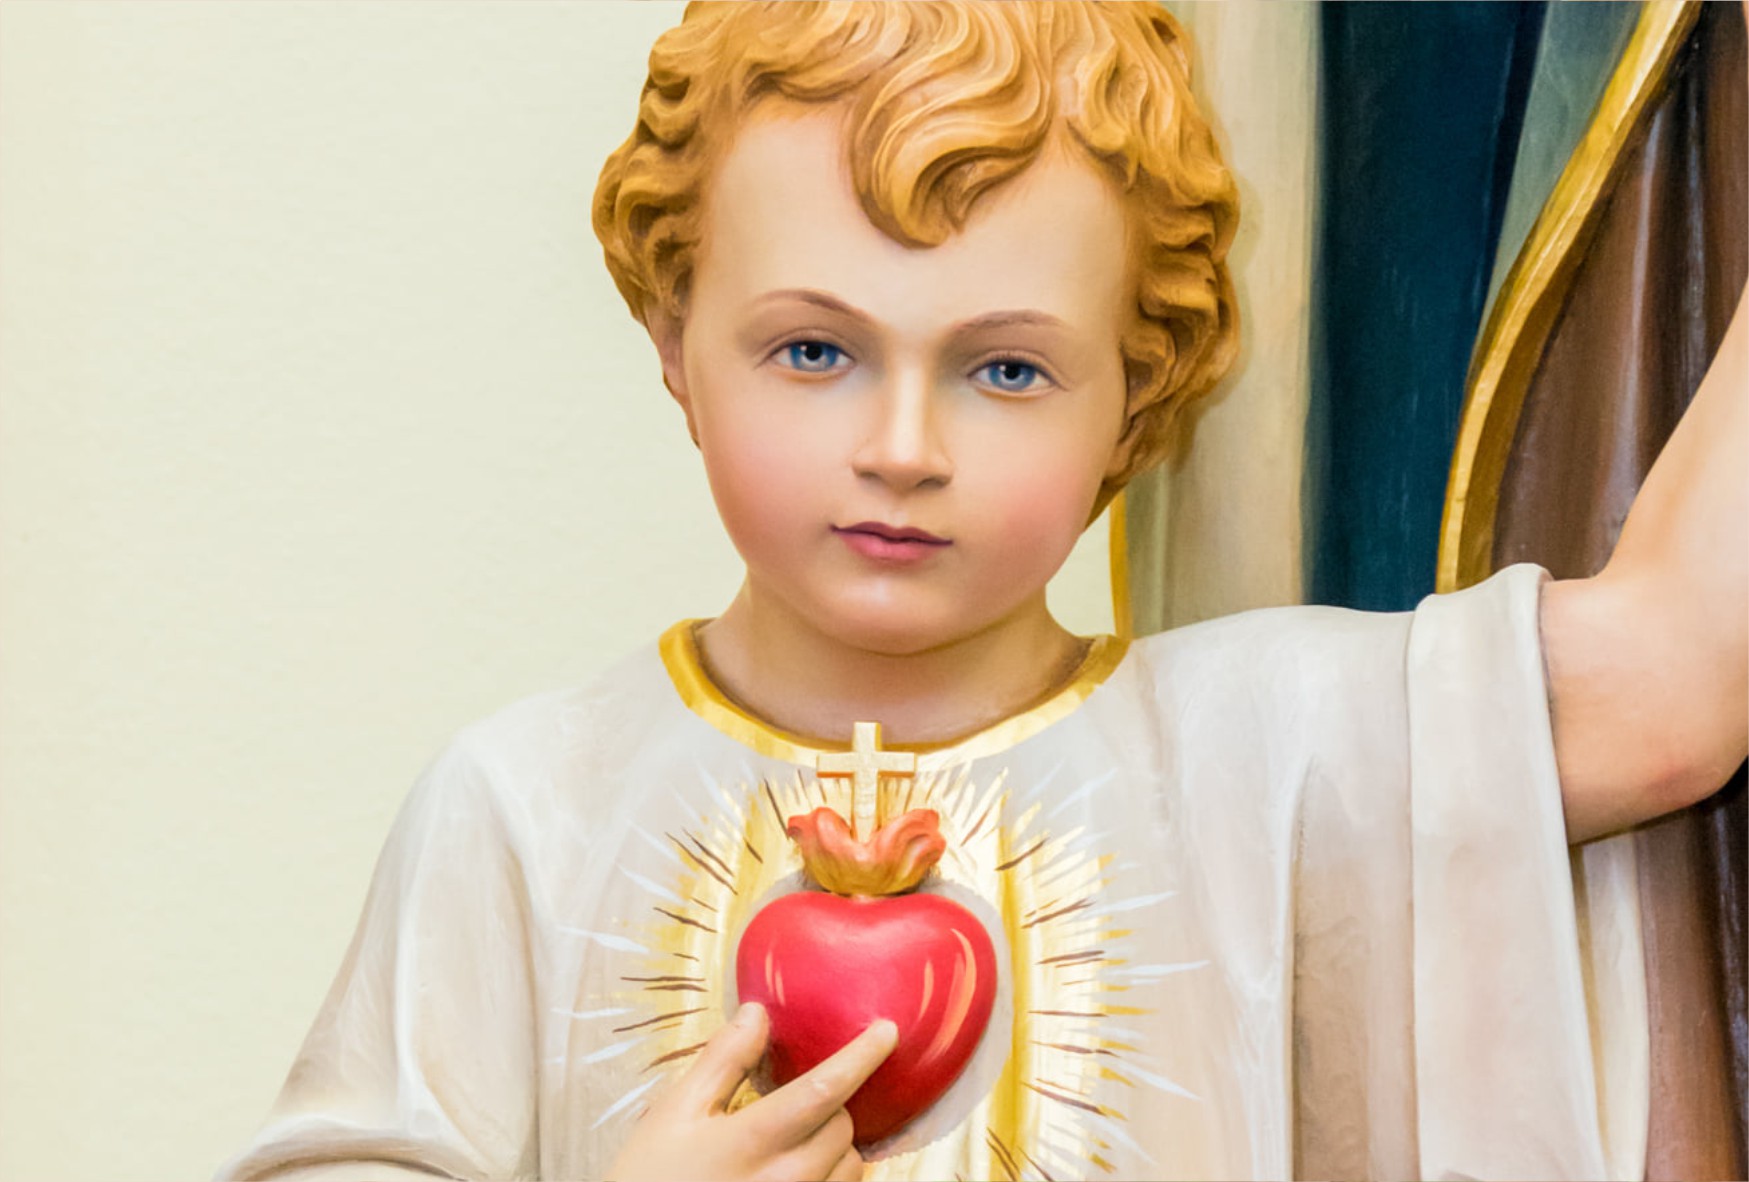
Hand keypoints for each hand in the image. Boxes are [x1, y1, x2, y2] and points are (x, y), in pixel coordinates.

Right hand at [604, 1002, 897, 1181]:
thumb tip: (757, 1013)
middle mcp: (787, 1180)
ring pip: (850, 1168)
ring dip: (835, 1147)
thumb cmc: (649, 1178)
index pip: (826, 1089)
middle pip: (843, 1128)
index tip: (887, 1030)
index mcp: (754, 1140)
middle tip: (791, 1107)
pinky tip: (794, 1173)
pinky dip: (830, 1179)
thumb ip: (721, 1061)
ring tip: (793, 1145)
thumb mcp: (673, 1114)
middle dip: (830, 1108)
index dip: (862, 1056)